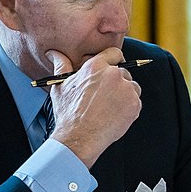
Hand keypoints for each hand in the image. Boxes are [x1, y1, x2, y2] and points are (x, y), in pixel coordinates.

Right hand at [45, 48, 141, 166]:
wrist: (80, 137)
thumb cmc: (68, 113)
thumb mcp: (60, 86)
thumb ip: (61, 66)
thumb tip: (54, 54)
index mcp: (96, 66)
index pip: (114, 53)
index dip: (114, 60)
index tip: (114, 67)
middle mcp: (113, 74)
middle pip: (123, 72)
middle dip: (117, 82)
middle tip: (105, 97)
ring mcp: (126, 89)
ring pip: (132, 87)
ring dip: (125, 95)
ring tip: (109, 107)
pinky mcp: (134, 104)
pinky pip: (136, 101)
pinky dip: (129, 108)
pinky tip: (115, 115)